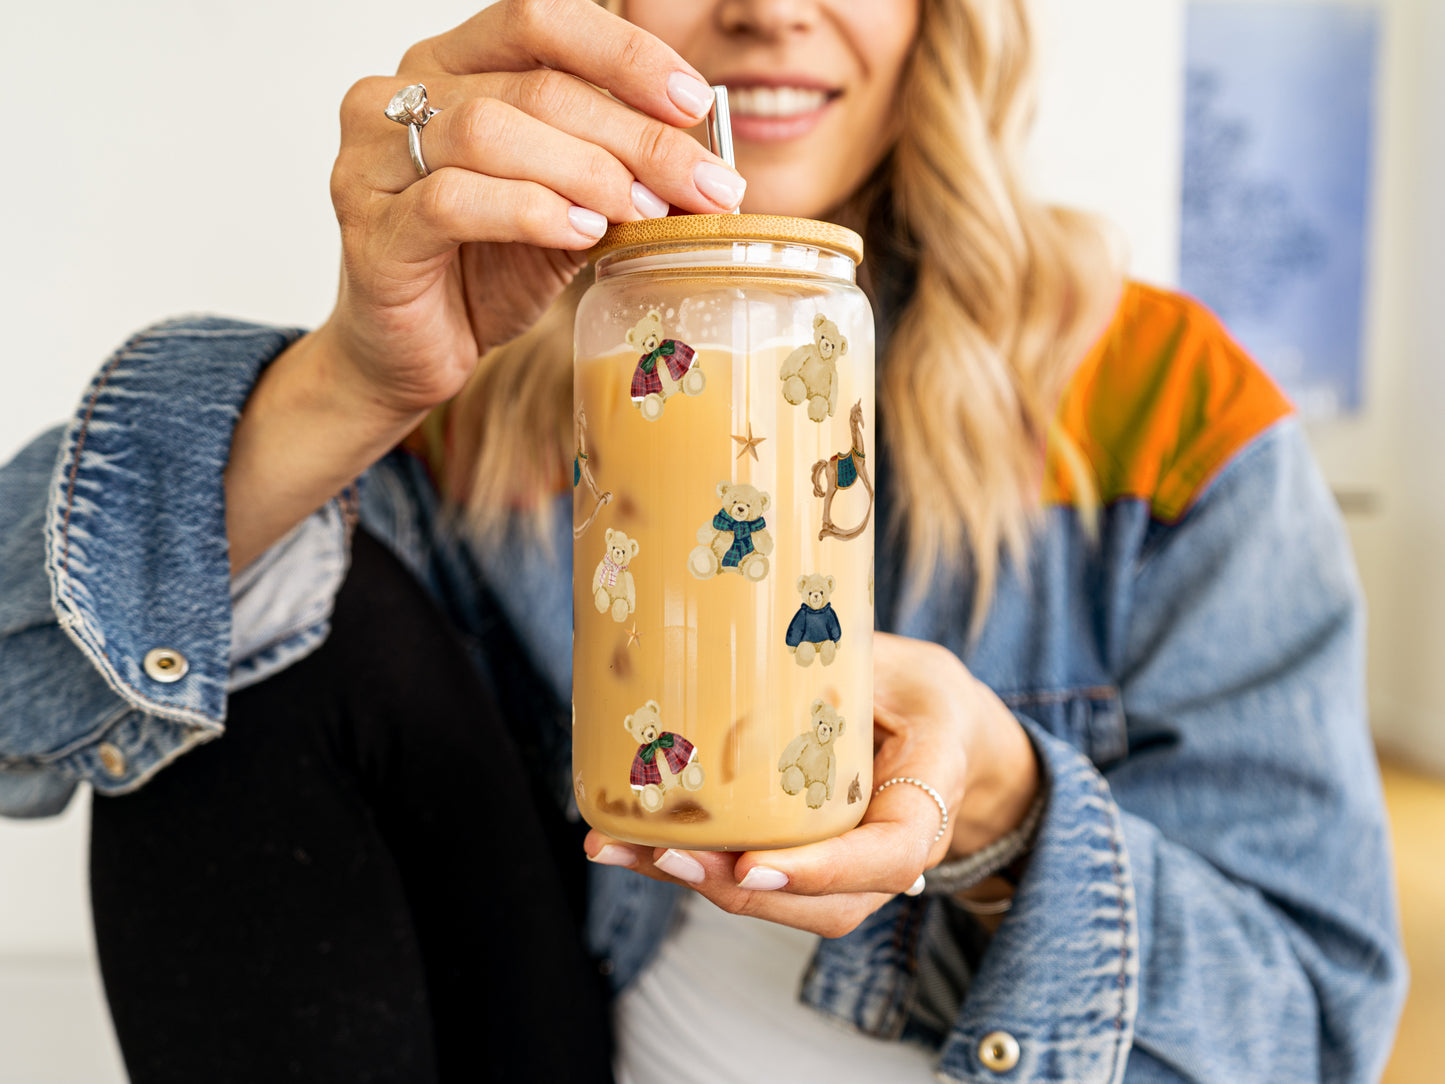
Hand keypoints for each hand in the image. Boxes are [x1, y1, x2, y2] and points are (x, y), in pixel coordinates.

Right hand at [320, 0, 745, 417]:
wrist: (409, 354)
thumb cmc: (480, 273)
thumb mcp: (565, 212)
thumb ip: (614, 178)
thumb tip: (705, 170)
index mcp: (449, 66)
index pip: (538, 20)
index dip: (623, 54)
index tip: (693, 103)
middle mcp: (397, 94)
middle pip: (533, 86)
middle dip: (633, 135)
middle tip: (701, 183)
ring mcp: (372, 160)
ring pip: (491, 132)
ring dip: (587, 171)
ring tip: (643, 211)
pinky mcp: (371, 230)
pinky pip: (454, 202)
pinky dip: (531, 213)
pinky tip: (581, 234)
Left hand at [584, 632, 1040, 937]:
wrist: (943, 736)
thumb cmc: (922, 695)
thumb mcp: (905, 667)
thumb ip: (848, 659)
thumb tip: (754, 609)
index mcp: (927, 803)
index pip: (888, 857)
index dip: (822, 871)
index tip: (753, 865)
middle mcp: (889, 855)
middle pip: (822, 902)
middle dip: (735, 887)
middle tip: (665, 854)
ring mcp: (846, 870)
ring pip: (778, 902)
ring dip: (695, 881)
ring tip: (619, 849)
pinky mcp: (802, 861)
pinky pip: (751, 878)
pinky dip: (688, 865)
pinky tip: (625, 842)